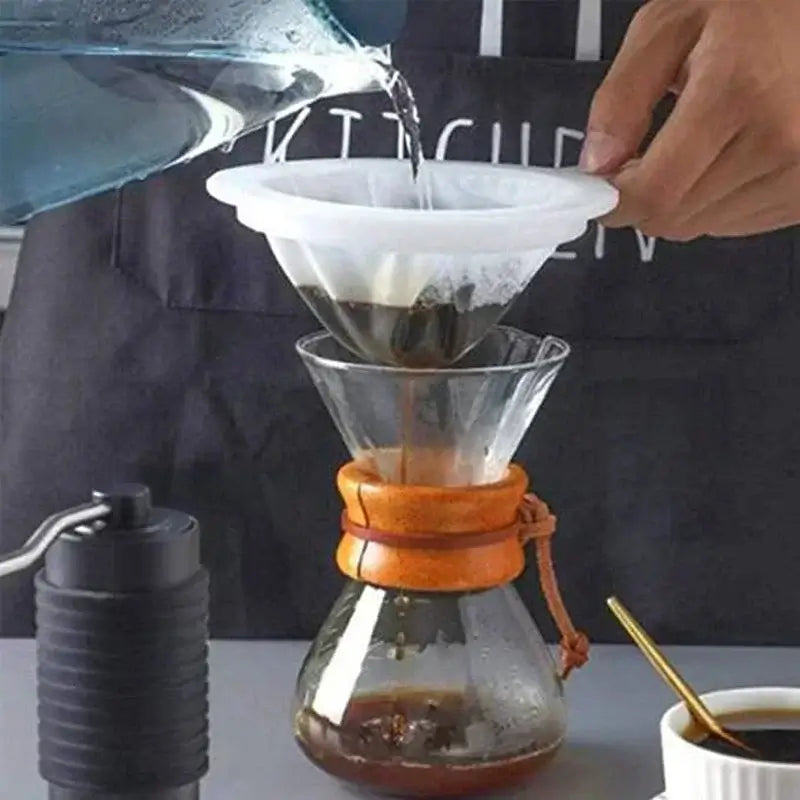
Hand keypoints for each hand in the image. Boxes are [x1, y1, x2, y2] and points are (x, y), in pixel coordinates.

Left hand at [580, 0, 799, 240]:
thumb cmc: (751, 6)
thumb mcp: (669, 26)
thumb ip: (621, 98)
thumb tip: (596, 167)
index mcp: (736, 96)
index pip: (654, 195)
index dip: (614, 201)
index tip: (600, 187)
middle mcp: (779, 143)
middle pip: (673, 218)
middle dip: (643, 198)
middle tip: (644, 157)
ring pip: (702, 226)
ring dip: (679, 201)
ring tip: (697, 145)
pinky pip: (738, 223)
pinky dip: (715, 202)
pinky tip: (725, 157)